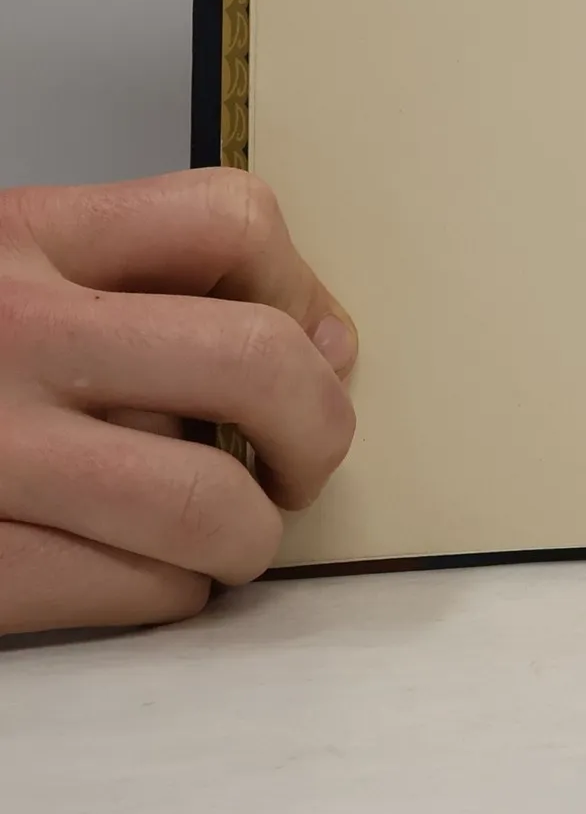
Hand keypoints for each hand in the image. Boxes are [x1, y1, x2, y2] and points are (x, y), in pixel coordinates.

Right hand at [0, 169, 355, 636]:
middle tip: (302, 459)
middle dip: (316, 425)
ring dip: (248, 532)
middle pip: (255, 362)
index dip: (301, 286)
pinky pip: (129, 590)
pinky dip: (166, 592)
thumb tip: (325, 342)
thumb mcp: (6, 264)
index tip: (311, 340)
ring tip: (230, 531)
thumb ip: (146, 278)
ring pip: (206, 501)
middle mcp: (6, 336)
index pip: (230, 220)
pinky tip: (144, 575)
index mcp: (21, 240)